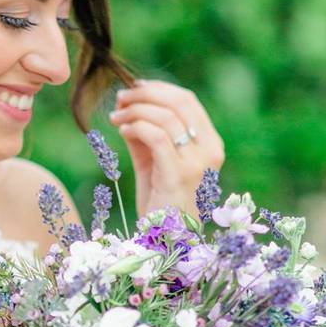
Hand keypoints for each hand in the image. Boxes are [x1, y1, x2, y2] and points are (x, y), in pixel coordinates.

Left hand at [108, 79, 224, 220]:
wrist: (165, 237)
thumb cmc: (159, 201)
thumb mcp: (151, 161)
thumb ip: (144, 135)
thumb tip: (127, 109)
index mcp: (209, 143)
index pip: (187, 101)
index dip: (159, 89)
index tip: (134, 88)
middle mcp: (209, 149)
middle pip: (179, 102)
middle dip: (146, 95)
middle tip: (121, 99)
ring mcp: (197, 162)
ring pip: (165, 117)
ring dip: (135, 111)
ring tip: (116, 117)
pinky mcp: (179, 174)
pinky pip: (156, 137)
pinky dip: (136, 127)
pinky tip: (122, 130)